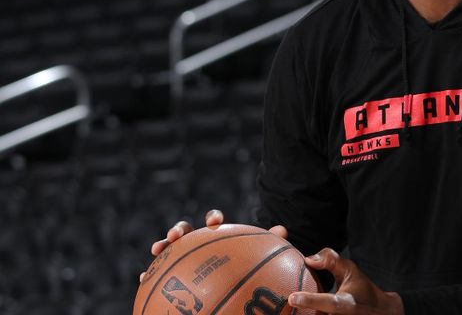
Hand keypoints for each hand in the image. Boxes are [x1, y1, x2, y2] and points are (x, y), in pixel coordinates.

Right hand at [139, 209, 287, 281]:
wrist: (229, 280)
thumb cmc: (244, 264)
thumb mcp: (256, 255)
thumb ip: (268, 243)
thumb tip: (282, 230)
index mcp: (217, 234)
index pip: (214, 221)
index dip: (213, 218)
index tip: (214, 223)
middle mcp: (197, 241)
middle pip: (186, 230)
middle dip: (179, 229)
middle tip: (176, 236)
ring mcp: (182, 255)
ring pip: (168, 248)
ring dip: (162, 246)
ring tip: (157, 251)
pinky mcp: (172, 271)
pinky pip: (158, 271)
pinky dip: (150, 272)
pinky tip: (142, 278)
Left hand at [288, 248, 403, 314]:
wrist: (381, 314)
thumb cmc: (361, 289)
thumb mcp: (350, 270)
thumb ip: (331, 260)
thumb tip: (308, 259)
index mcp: (347, 304)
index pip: (329, 303)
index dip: (311, 300)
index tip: (292, 297)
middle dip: (299, 314)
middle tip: (279, 308)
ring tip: (281, 312)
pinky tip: (294, 312)